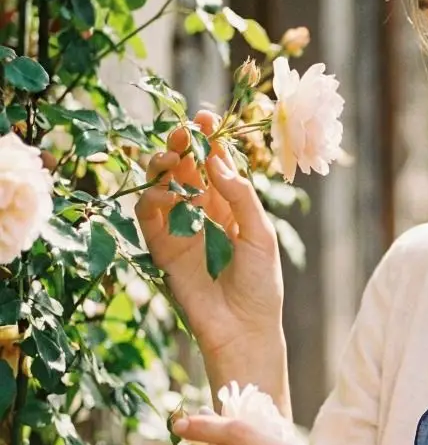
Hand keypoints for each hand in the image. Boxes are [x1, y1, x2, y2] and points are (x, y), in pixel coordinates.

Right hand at [135, 111, 282, 361]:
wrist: (243, 328)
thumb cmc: (261, 283)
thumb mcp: (260, 234)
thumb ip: (240, 197)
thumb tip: (215, 160)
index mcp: (232, 206)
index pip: (216, 164)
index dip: (209, 140)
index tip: (204, 117)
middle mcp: (205, 212)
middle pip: (186, 168)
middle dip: (182, 145)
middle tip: (182, 132)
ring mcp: (181, 228)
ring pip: (163, 185)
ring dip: (163, 166)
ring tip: (172, 159)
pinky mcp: (162, 248)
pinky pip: (148, 214)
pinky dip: (152, 197)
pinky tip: (166, 193)